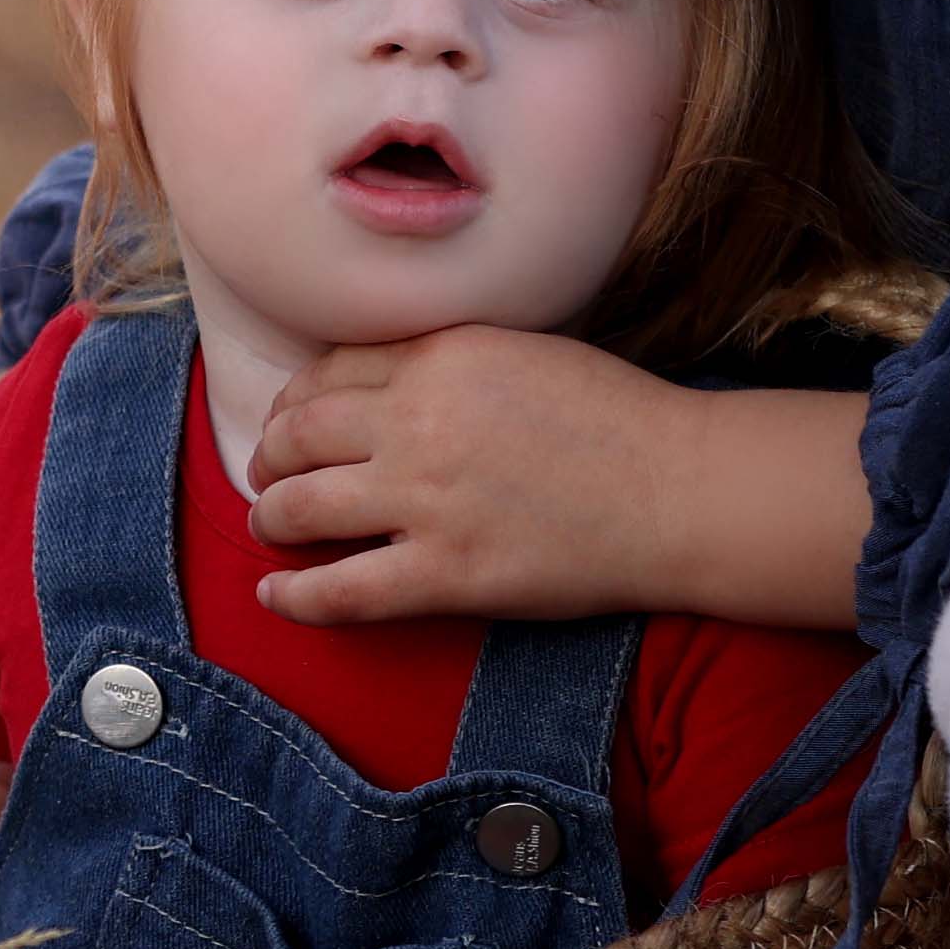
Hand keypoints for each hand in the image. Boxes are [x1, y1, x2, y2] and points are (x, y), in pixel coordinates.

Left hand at [234, 329, 755, 623]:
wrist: (682, 489)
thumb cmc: (621, 419)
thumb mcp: (525, 353)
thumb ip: (449, 362)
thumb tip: (387, 379)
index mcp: (440, 358)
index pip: (328, 373)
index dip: (295, 401)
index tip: (290, 419)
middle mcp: (418, 421)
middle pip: (299, 434)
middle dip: (271, 455)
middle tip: (267, 473)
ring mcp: (426, 500)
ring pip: (301, 505)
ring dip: (272, 517)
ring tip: (270, 526)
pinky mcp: (446, 573)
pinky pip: (342, 590)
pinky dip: (294, 595)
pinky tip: (273, 595)